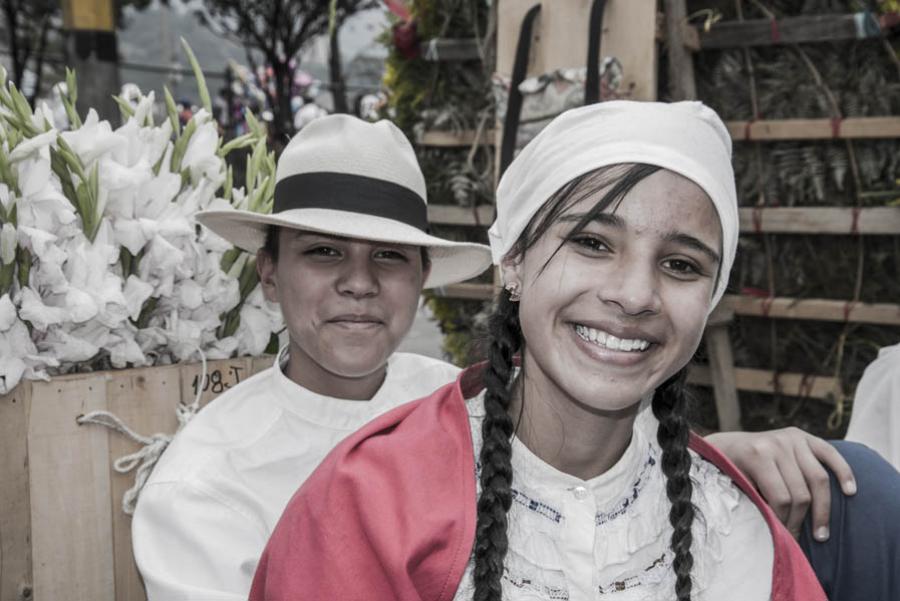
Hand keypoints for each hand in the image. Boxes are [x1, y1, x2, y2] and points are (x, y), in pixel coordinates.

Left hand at [705, 428, 856, 540]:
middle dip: (800, 521)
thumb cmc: (731, 473)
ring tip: (821, 534)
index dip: (785, 523)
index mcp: (756, 455)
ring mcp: (793, 438)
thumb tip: (777, 534)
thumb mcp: (735, 485)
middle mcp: (776, 443)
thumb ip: (755, 503)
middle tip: (797, 540)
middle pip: (801, 492)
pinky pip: (831, 454)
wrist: (728, 446)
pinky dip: (844, 472)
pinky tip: (850, 491)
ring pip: (818, 479)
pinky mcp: (805, 436)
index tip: (785, 540)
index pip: (781, 498)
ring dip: (822, 510)